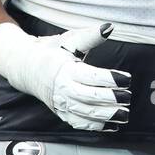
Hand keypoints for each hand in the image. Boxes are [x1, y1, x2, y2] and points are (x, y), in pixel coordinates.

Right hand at [0, 22, 132, 131]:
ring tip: (124, 114)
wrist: (27, 68)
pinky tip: (112, 126)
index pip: (91, 77)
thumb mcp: (70, 40)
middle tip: (128, 97)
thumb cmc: (51, 51)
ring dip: (106, 116)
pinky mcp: (61, 112)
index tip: (127, 78)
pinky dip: (95, 127)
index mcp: (65, 70)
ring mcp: (61, 103)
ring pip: (85, 113)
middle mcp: (63, 89)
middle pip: (89, 98)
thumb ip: (91, 36)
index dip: (110, 79)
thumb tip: (109, 27)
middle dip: (110, 99)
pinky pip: (78, 123)